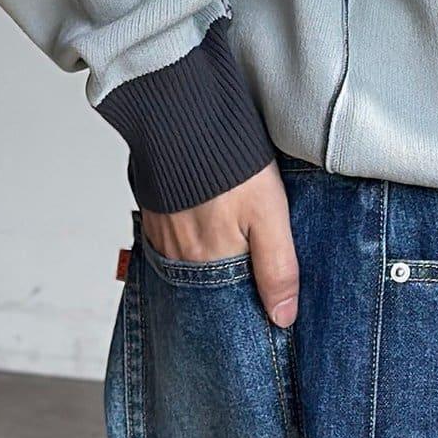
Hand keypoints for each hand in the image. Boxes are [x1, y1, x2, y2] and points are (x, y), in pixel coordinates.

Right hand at [140, 160, 299, 326]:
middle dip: (229, 285)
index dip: (250, 304)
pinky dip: (192, 241)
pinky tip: (207, 226)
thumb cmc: (230, 165)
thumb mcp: (269, 215)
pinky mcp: (154, 215)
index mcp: (209, 263)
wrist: (184, 119)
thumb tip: (283, 318)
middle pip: (208, 286)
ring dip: (210, 262)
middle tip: (251, 270)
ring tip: (231, 245)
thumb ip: (277, 268)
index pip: (229, 304)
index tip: (267, 307)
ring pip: (191, 265)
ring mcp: (162, 236)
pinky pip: (174, 243)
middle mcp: (180, 258)